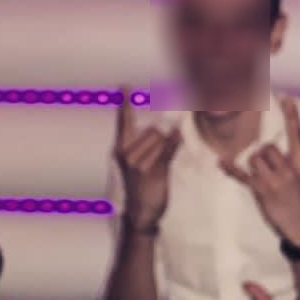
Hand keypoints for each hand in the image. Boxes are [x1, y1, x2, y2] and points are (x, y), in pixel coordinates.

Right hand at [113, 88, 180, 229]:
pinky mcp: (153, 170)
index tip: (124, 86)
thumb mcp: (142, 166)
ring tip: (158, 166)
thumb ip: (156, 146)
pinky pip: (168, 149)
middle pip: (152, 131)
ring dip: (167, 146)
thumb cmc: (142, 188)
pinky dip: (174, 141)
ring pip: (161, 139)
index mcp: (123, 151)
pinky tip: (176, 136)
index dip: (125, 104)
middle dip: (161, 139)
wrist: (141, 213)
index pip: (124, 123)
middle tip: (156, 160)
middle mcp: (129, 155)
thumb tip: (173, 128)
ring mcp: (140, 162)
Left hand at [221, 96, 299, 244]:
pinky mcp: (261, 191)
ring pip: (254, 158)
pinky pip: (242, 175)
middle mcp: (288, 169)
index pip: (296, 135)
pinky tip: (221, 162)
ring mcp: (275, 180)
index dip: (291, 116)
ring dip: (253, 166)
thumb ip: (289, 161)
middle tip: (267, 170)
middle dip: (262, 155)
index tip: (286, 98)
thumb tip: (270, 149)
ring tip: (261, 179)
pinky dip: (230, 169)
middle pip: (266, 147)